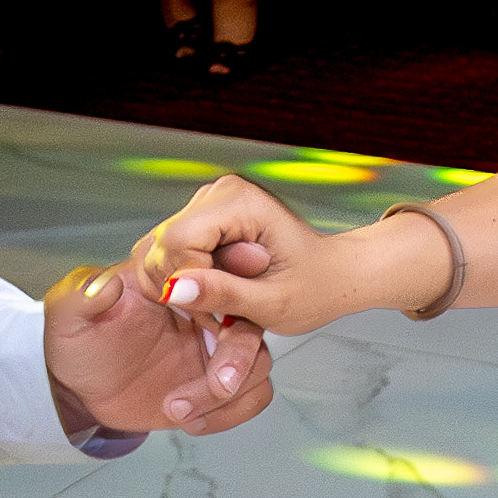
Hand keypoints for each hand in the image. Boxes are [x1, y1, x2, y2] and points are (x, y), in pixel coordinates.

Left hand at [42, 254, 282, 439]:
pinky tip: (190, 419)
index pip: (218, 277)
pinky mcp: (219, 384)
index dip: (228, 296)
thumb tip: (107, 285)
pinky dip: (230, 414)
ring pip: (259, 364)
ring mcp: (217, 349)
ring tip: (176, 408)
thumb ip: (82, 295)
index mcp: (175, 283)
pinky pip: (253, 397)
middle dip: (238, 359)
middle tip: (214, 384)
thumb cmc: (78, 343)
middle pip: (251, 324)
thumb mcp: (67, 315)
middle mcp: (206, 312)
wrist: (83, 390)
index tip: (211, 321)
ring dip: (226, 395)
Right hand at [118, 172, 439, 337]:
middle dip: (188, 285)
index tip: (222, 302)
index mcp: (241, 201)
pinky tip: (221, 288)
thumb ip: (222, 294)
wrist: (335, 274)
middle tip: (229, 305)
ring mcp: (209, 203)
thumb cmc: (316, 286)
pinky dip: (189, 280)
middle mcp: (220, 192)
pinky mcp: (202, 219)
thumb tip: (173, 289)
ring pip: (162, 251)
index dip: (190, 280)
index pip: (177, 241)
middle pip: (164, 245)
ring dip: (188, 285)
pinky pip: (170, 254)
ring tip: (231, 297)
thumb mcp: (273, 304)